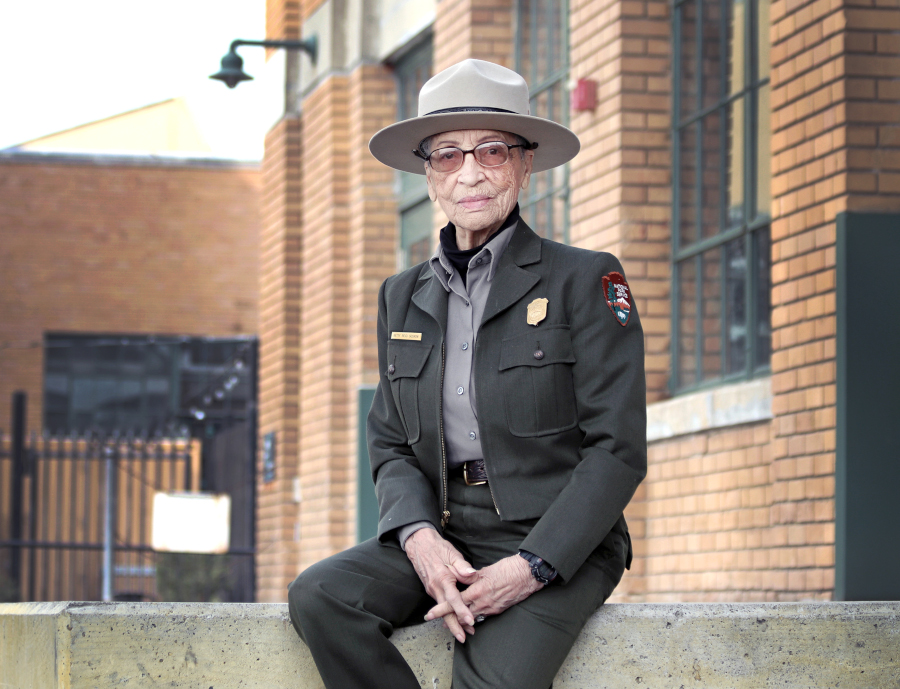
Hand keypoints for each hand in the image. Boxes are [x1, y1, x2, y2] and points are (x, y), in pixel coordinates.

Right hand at [405, 528, 479, 642]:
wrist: (419, 544)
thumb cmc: (438, 547)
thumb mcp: (452, 553)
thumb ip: (462, 566)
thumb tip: (472, 574)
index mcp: (442, 578)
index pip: (453, 598)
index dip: (462, 610)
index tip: (470, 621)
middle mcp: (435, 587)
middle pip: (445, 611)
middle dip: (454, 626)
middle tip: (464, 637)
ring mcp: (432, 589)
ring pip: (442, 609)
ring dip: (452, 620)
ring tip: (464, 631)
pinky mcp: (431, 589)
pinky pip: (440, 603)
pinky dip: (448, 612)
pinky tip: (455, 617)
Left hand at [425, 554, 542, 624]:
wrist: (528, 575)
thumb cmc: (508, 568)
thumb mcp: (486, 569)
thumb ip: (470, 575)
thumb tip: (457, 575)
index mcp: (478, 591)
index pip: (455, 602)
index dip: (442, 609)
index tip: (430, 614)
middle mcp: (484, 602)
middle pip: (461, 615)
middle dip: (450, 619)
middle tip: (439, 623)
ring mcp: (492, 608)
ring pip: (472, 618)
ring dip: (462, 620)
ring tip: (452, 622)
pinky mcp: (499, 610)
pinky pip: (483, 616)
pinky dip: (474, 617)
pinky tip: (471, 616)